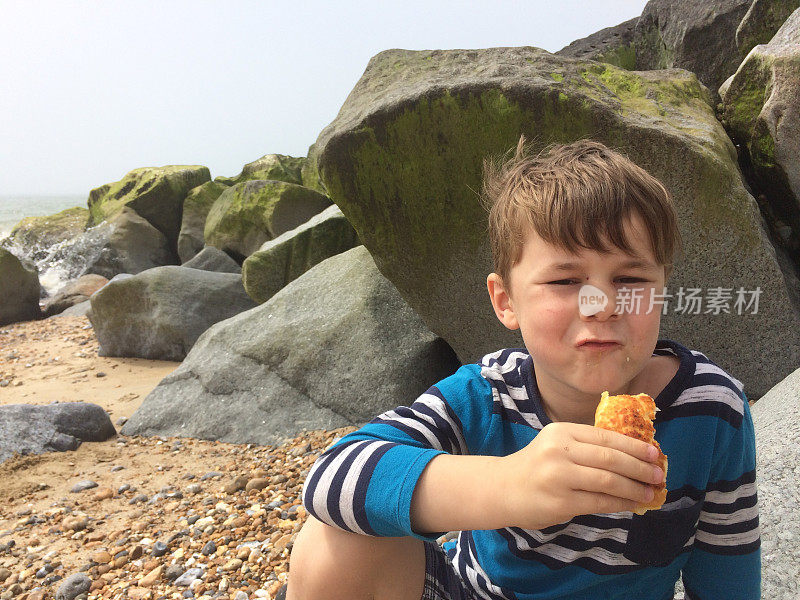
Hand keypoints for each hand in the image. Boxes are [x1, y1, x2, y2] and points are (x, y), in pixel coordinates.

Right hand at [497, 422, 663, 529]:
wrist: (503, 489)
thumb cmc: (537, 467)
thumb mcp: (557, 446)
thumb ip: (587, 448)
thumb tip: (634, 457)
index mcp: (561, 432)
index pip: (605, 436)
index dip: (633, 445)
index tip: (654, 453)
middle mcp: (559, 450)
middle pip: (610, 457)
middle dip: (639, 466)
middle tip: (658, 474)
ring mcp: (559, 476)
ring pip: (608, 480)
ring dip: (634, 487)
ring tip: (650, 491)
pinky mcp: (561, 502)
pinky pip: (600, 502)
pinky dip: (621, 503)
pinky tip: (633, 504)